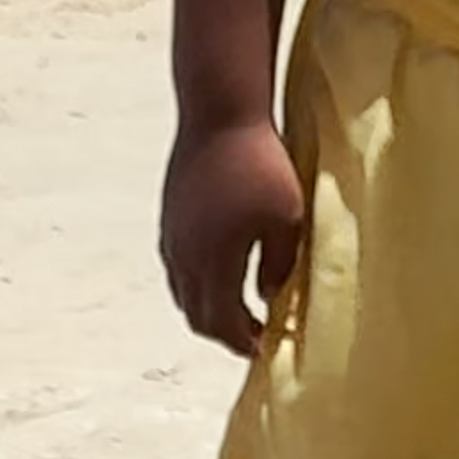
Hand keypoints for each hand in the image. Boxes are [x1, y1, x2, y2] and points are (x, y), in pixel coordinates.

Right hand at [160, 113, 304, 355]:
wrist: (220, 110)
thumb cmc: (262, 161)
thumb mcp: (288, 218)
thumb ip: (281, 265)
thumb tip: (269, 296)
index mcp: (213, 263)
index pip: (223, 322)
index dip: (243, 342)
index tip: (265, 348)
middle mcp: (184, 257)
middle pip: (198, 316)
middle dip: (225, 332)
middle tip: (252, 335)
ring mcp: (172, 237)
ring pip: (184, 293)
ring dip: (209, 307)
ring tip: (236, 307)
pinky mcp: (170, 217)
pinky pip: (179, 267)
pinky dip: (197, 282)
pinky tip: (219, 270)